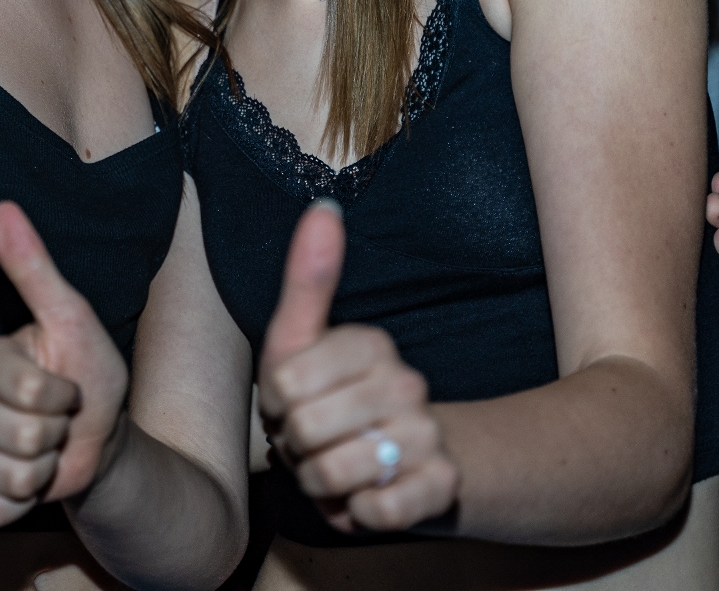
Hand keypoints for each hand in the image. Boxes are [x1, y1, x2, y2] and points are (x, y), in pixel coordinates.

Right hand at [0, 202, 129, 526]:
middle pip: (14, 435)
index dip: (62, 398)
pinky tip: (24, 485)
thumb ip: (34, 268)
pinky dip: (15, 506)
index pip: (26, 391)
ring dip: (38, 473)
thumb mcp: (72, 319)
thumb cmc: (88, 375)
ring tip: (44, 452)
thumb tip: (2, 207)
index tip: (69, 388)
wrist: (97, 442)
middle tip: (58, 423)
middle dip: (54, 437)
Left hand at [259, 201, 458, 532]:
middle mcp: (408, 384)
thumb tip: (325, 206)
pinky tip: (364, 496)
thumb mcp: (298, 339)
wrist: (379, 461)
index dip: (277, 403)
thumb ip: (309, 276)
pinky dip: (358, 512)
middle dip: (296, 446)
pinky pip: (380, 511)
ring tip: (334, 466)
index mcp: (371, 344)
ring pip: (340, 472)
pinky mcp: (441, 488)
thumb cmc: (322, 397)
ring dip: (323, 482)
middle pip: (309, 429)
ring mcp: (429, 435)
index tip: (293, 399)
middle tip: (312, 439)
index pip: (288, 381)